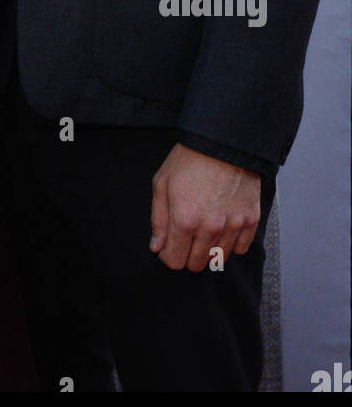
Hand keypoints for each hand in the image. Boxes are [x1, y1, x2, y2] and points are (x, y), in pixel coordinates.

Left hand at [149, 143, 260, 272]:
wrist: (223, 141)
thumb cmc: (189, 160)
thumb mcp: (162, 184)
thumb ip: (158, 220)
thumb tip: (157, 247)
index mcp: (184, 220)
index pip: (174, 261)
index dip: (168, 255)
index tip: (169, 245)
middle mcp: (210, 229)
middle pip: (196, 264)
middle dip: (187, 255)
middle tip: (186, 236)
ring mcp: (233, 226)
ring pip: (218, 259)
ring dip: (209, 249)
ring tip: (204, 228)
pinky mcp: (251, 220)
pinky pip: (241, 249)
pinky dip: (231, 243)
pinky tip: (223, 227)